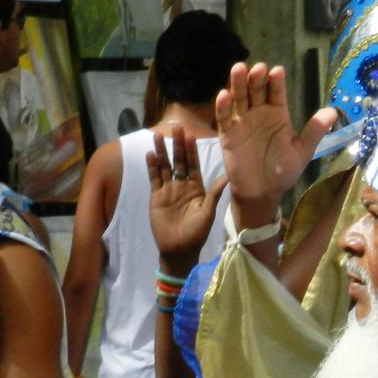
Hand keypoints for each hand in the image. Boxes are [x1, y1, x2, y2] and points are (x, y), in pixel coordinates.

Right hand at [147, 123, 227, 271]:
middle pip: (179, 161)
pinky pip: (154, 178)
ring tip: (158, 135)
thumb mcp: (208, 213)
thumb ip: (214, 194)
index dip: (192, 150)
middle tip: (175, 128)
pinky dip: (152, 166)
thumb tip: (227, 177)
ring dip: (162, 152)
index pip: (194, 165)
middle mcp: (182, 186)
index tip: (190, 135)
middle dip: (178, 145)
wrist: (179, 250)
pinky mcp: (156, 196)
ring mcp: (169, 190)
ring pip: (165, 166)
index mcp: (197, 188)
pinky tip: (150, 154)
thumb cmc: (196, 233)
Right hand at [215, 62, 336, 228]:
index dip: (276, 82)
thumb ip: (314, 131)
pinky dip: (223, 106)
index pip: (277, 93)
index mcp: (278, 114)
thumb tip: (334, 111)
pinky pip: (224, 117)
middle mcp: (259, 113)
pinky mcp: (227, 134)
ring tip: (239, 69)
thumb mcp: (301, 151)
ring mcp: (242, 121)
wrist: (262, 193)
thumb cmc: (282, 171)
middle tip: (258, 69)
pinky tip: (223, 95)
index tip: (277, 71)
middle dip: (256, 78)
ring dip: (238, 84)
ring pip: (239, 98)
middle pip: (256, 90)